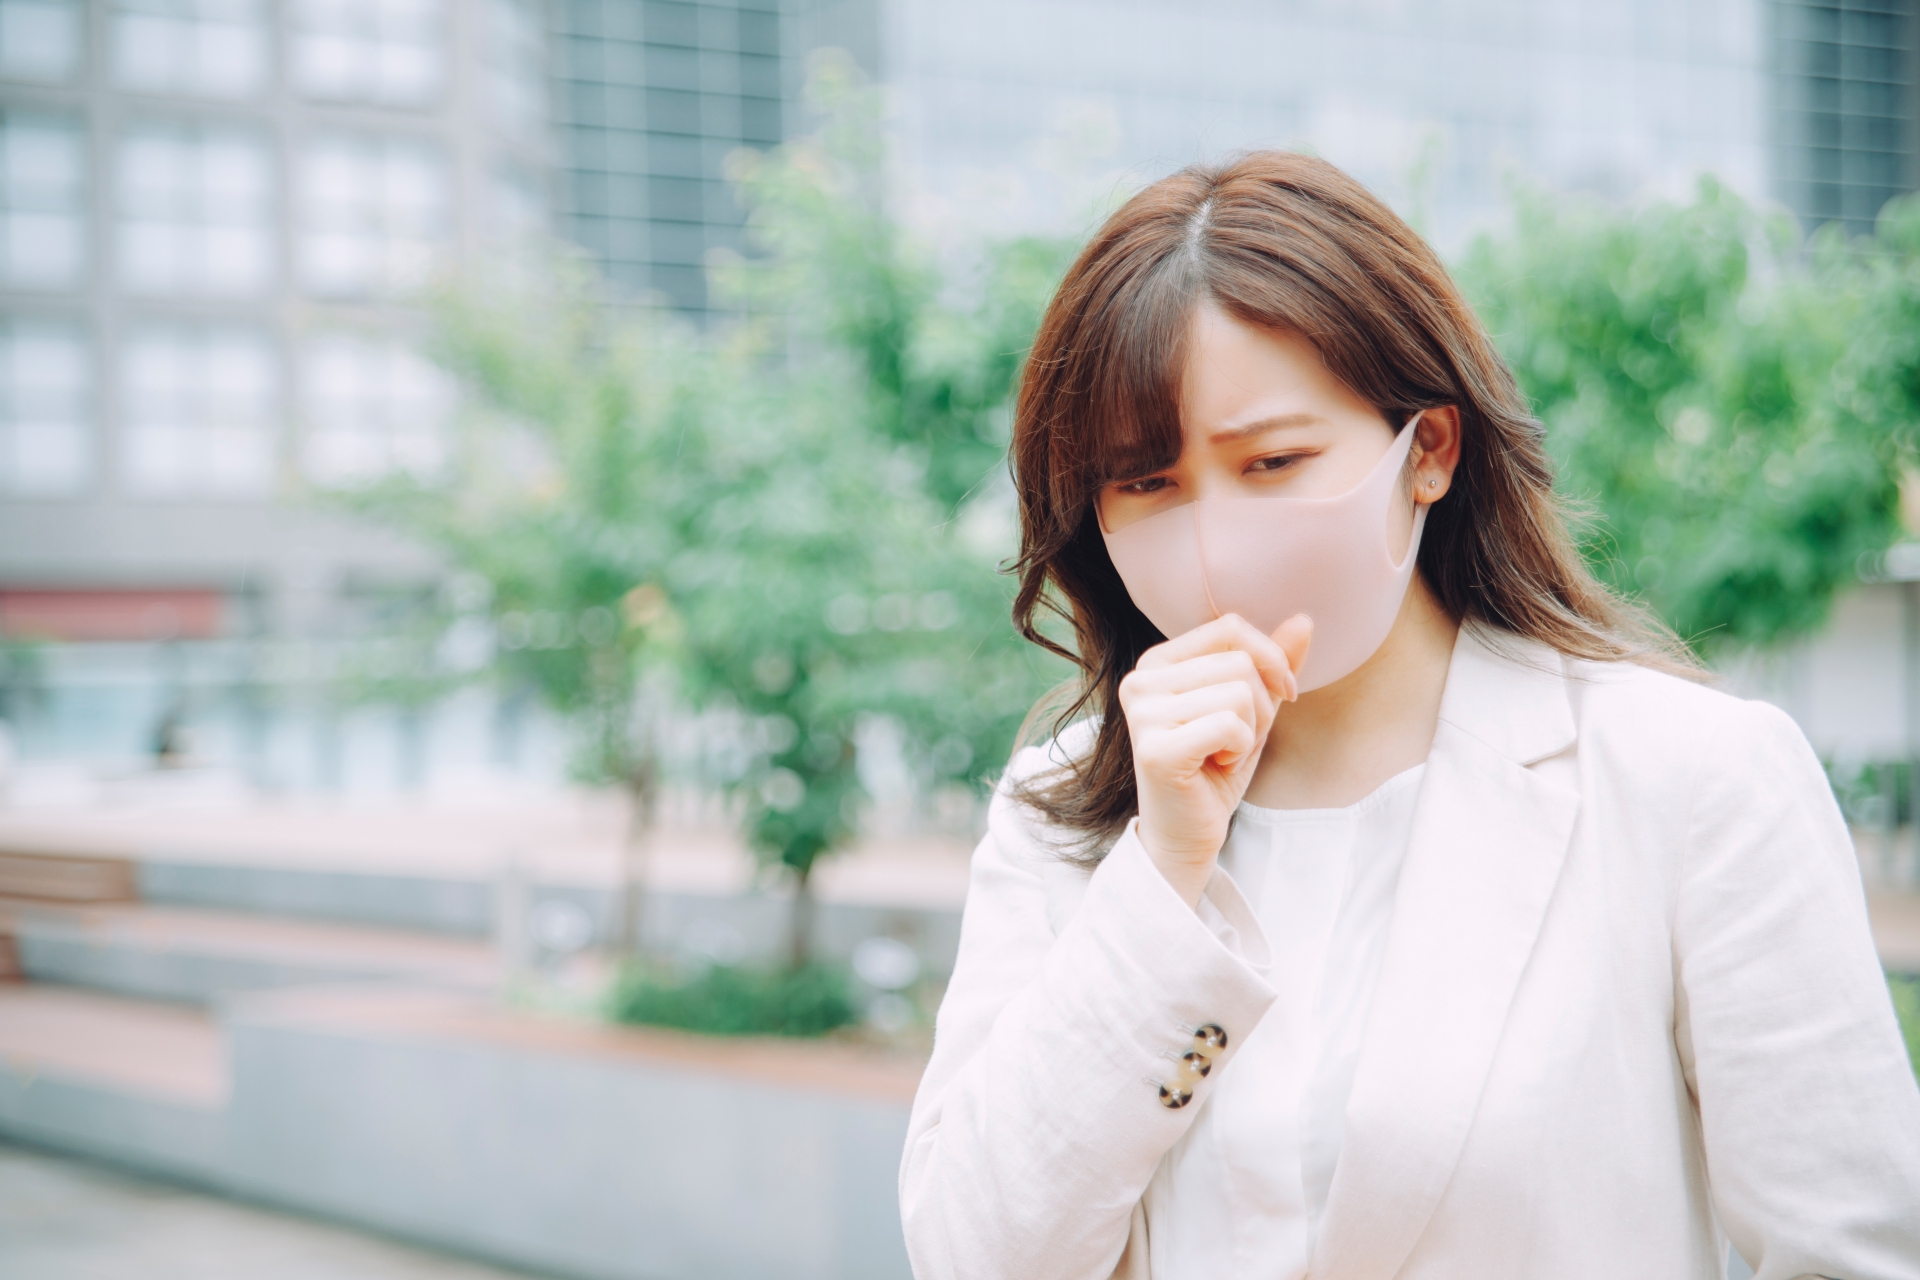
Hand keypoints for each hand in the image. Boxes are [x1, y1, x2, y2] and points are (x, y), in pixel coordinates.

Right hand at [1118, 614, 1313, 904]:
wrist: (1188, 832)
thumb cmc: (1215, 769)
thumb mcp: (1252, 708)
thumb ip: (1271, 664)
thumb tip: (1304, 619)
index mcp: (1157, 662)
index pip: (1230, 626)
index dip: (1270, 659)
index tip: (1281, 695)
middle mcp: (1140, 680)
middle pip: (1240, 661)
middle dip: (1259, 706)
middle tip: (1234, 741)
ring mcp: (1143, 714)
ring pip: (1238, 692)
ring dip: (1250, 731)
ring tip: (1223, 754)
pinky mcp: (1156, 748)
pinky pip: (1230, 725)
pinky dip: (1240, 750)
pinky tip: (1216, 766)